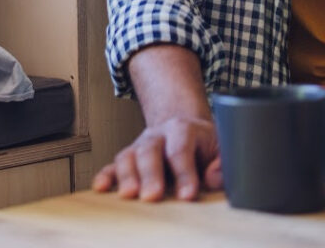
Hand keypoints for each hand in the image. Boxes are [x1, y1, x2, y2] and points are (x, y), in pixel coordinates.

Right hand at [92, 115, 222, 200]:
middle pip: (150, 150)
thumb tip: (213, 178)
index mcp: (183, 129)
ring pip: (128, 155)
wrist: (185, 129)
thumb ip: (223, 163)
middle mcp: (158, 135)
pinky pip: (114, 165)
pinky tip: (101, 187)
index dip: (184, 172)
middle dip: (150, 174)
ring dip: (126, 175)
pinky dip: (106, 175)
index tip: (187, 196)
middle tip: (152, 196)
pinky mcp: (129, 158)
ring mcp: (141, 145)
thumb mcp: (221, 147)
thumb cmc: (204, 145)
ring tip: (128, 194)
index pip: (181, 149)